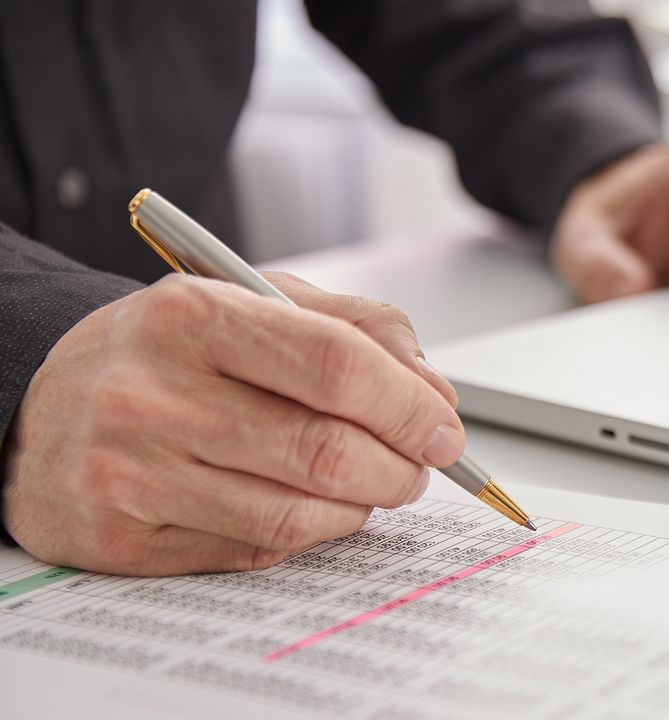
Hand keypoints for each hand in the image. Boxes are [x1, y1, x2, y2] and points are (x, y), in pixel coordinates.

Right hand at [1, 273, 462, 575]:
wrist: (40, 408)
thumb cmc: (167, 353)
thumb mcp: (254, 301)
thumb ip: (356, 328)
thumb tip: (434, 393)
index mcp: (195, 315)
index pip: (336, 364)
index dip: (408, 405)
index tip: (444, 428)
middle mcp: (155, 394)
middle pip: (326, 450)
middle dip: (399, 467)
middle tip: (418, 467)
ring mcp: (133, 472)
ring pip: (297, 513)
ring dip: (360, 508)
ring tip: (369, 486)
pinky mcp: (124, 538)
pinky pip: (255, 550)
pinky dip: (306, 535)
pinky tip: (305, 507)